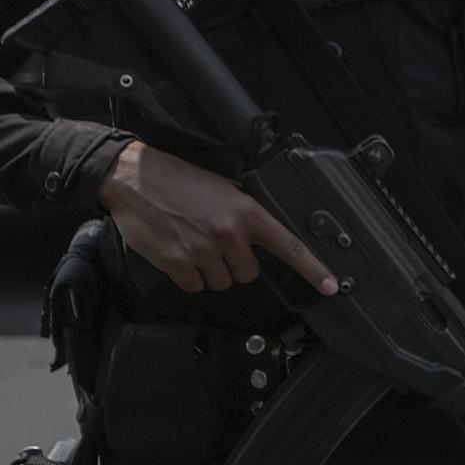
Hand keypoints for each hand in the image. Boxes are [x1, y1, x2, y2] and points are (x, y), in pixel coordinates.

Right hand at [97, 139, 337, 296]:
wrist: (135, 178)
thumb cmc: (179, 180)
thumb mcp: (224, 189)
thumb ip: (245, 216)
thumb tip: (260, 238)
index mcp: (246, 213)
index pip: (289, 246)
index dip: (313, 269)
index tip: (330, 286)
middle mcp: (228, 234)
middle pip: (249, 274)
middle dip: (234, 264)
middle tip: (215, 243)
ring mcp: (202, 250)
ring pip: (221, 283)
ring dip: (210, 271)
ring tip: (193, 243)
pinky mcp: (176, 263)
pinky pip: (194, 286)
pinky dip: (187, 276)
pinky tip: (179, 253)